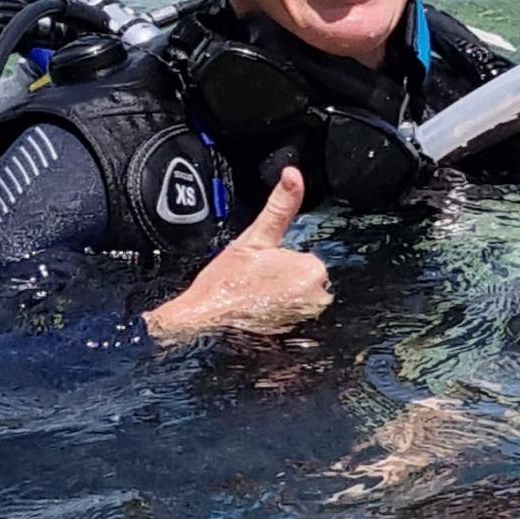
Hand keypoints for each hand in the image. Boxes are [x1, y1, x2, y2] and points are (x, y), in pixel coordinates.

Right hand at [142, 167, 330, 341]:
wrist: (201, 326)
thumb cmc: (223, 284)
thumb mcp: (253, 239)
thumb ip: (280, 206)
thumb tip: (293, 174)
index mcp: (311, 270)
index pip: (307, 262)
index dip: (282, 265)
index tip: (262, 272)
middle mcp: (317, 300)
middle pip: (308, 284)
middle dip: (286, 285)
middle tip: (257, 288)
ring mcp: (308, 325)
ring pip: (301, 305)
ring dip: (283, 304)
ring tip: (256, 305)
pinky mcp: (297, 344)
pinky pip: (297, 328)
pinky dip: (282, 325)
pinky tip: (261, 323)